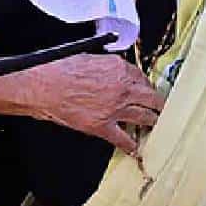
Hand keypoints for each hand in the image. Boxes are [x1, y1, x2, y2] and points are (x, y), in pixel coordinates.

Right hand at [21, 54, 164, 154]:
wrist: (44, 87)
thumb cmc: (60, 70)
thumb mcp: (88, 57)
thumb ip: (106, 65)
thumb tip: (112, 71)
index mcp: (119, 68)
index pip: (141, 76)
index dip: (144, 83)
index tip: (145, 87)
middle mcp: (122, 88)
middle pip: (151, 97)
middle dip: (158, 102)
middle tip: (161, 106)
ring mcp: (115, 109)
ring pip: (144, 117)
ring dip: (151, 121)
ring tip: (155, 123)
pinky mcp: (103, 127)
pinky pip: (124, 139)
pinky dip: (131, 145)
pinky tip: (136, 148)